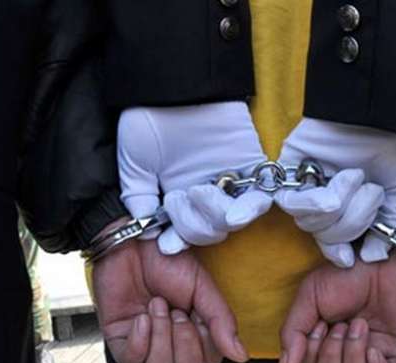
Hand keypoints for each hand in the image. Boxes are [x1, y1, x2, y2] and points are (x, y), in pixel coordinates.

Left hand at [91, 224, 247, 362]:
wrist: (133, 243)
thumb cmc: (168, 261)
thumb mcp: (204, 288)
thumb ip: (222, 322)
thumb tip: (241, 355)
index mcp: (196, 330)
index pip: (209, 360)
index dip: (205, 342)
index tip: (196, 313)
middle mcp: (172, 341)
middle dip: (184, 340)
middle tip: (176, 310)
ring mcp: (146, 342)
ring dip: (161, 334)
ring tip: (156, 305)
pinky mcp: (120, 340)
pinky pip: (131, 362)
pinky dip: (139, 341)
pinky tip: (140, 317)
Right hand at [117, 101, 272, 254]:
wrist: (174, 84)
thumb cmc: (149, 117)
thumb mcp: (134, 159)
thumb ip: (138, 194)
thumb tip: (145, 227)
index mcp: (179, 194)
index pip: (185, 231)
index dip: (178, 241)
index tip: (167, 245)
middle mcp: (206, 191)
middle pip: (211, 231)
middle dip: (193, 224)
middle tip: (177, 197)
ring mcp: (230, 180)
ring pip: (234, 221)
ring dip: (216, 216)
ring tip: (199, 191)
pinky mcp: (252, 165)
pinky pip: (261, 197)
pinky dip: (253, 208)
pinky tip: (242, 209)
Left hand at [276, 118, 395, 267]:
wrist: (382, 114)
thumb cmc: (395, 149)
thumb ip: (390, 228)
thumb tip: (371, 257)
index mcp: (347, 209)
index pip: (331, 243)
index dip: (338, 252)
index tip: (350, 258)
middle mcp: (324, 200)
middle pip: (322, 236)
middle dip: (351, 222)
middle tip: (371, 191)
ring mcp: (306, 184)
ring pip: (307, 223)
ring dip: (338, 206)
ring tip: (354, 177)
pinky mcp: (288, 168)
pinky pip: (288, 202)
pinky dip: (315, 200)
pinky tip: (335, 182)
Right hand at [278, 250, 395, 362]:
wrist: (381, 261)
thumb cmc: (346, 274)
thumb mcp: (309, 297)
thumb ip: (292, 332)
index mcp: (324, 338)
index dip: (311, 351)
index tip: (320, 323)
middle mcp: (347, 349)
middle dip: (332, 354)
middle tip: (341, 324)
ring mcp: (372, 352)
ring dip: (353, 354)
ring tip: (360, 325)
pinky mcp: (395, 353)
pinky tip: (374, 348)